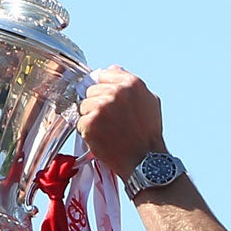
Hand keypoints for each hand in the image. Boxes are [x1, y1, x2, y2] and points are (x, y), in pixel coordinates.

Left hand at [76, 66, 167, 181]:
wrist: (144, 160)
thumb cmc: (148, 133)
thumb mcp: (150, 101)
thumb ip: (131, 83)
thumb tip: (112, 70)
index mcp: (131, 83)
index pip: (103, 75)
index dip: (104, 90)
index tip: (108, 102)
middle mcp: (116, 92)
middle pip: (91, 90)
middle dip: (96, 104)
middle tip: (110, 120)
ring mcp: (102, 107)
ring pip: (83, 106)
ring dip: (91, 118)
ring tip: (106, 130)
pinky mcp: (91, 123)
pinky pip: (80, 122)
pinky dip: (87, 132)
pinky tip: (102, 138)